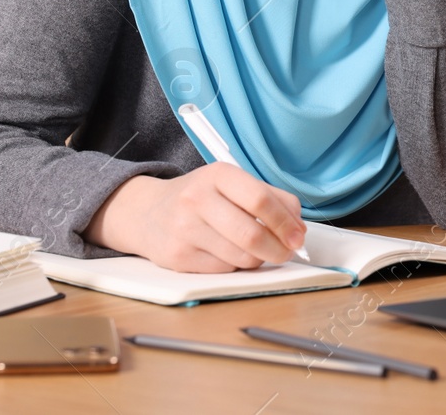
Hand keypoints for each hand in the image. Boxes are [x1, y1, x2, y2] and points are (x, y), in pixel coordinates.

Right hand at [84, 164, 306, 272]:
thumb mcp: (231, 184)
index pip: (261, 200)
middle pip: (253, 234)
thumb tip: (297, 229)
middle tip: (285, 252)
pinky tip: (227, 254)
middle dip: (278, 249)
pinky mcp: (178, 257)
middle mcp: (198, 199)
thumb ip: (270, 198)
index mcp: (218, 174)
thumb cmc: (200, 198)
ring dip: (257, 259)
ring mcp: (185, 229)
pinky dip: (234, 266)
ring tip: (252, 249)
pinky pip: (224, 270)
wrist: (147, 213)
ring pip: (241, 257)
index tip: (298, 236)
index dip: (286, 222)